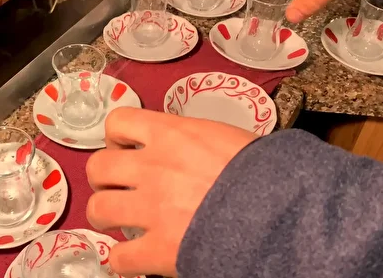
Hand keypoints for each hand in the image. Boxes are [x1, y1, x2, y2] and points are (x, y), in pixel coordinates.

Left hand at [85, 108, 257, 276]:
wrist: (283, 209)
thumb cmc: (265, 170)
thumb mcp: (227, 138)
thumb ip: (195, 141)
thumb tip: (191, 148)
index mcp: (170, 135)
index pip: (118, 122)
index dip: (116, 137)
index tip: (125, 148)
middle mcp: (152, 168)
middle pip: (98, 167)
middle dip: (103, 178)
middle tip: (117, 186)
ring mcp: (151, 208)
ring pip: (99, 208)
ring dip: (105, 215)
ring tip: (118, 219)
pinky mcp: (159, 249)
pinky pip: (119, 257)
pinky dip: (122, 260)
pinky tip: (133, 257)